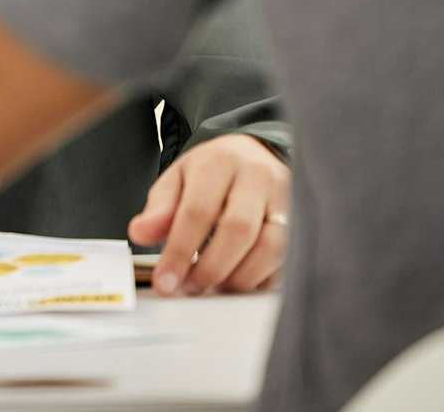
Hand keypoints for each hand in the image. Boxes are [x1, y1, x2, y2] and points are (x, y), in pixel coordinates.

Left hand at [128, 134, 289, 295]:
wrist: (252, 155)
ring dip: (239, 277)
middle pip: (238, 230)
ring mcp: (286, 198)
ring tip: (214, 287)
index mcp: (219, 163)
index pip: (198, 211)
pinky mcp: (303, 220)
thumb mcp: (177, 180)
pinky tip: (241, 283)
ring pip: (271, 247)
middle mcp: (257, 178)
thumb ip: (159, 208)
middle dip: (211, 268)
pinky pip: (289, 259)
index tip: (166, 281)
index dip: (180, 251)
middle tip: (190, 287)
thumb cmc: (211, 173)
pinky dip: (263, 279)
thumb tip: (140, 233)